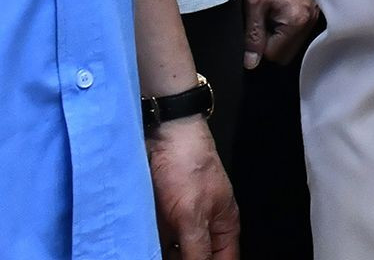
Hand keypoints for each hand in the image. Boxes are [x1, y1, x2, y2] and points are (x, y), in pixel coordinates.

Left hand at [148, 117, 238, 259]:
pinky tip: (140, 250)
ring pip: (174, 253)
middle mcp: (202, 228)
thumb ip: (197, 250)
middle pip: (196, 258)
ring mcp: (180, 224)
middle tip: (157, 259)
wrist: (163, 136)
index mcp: (222, 227)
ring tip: (147, 254)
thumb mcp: (193, 215)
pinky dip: (149, 249)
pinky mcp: (159, 219)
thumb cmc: (188, 168)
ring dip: (161, 255)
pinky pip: (156, 243)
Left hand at [243, 0, 319, 68]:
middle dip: (272, 42)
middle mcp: (312, 20)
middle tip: (260, 20)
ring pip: (295, 39)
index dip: (258, 47)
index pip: (274, 55)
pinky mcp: (317, 4)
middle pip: (288, 51)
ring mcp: (317, 12)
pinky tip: (281, 4)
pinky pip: (301, 25)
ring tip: (270, 10)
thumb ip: (253, 36)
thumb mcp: (254, 3)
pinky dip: (289, 22)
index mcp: (296, 22)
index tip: (252, 29)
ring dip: (280, 32)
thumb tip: (252, 63)